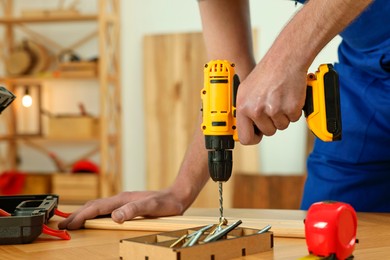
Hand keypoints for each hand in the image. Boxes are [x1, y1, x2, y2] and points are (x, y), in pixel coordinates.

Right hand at [58, 189, 185, 229]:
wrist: (177, 196)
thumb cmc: (166, 203)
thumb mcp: (152, 207)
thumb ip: (134, 210)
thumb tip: (115, 216)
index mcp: (123, 199)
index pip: (97, 208)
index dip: (81, 217)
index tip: (68, 225)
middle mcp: (121, 199)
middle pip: (93, 206)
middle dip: (76, 216)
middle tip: (62, 226)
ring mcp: (123, 201)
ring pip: (98, 207)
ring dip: (83, 214)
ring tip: (71, 222)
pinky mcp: (127, 205)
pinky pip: (105, 209)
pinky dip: (94, 214)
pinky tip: (93, 219)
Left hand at [236, 58, 306, 144]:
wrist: (285, 59)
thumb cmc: (267, 72)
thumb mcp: (246, 90)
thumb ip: (246, 109)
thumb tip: (246, 126)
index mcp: (243, 106)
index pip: (245, 137)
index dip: (254, 137)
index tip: (258, 133)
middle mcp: (256, 110)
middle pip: (267, 132)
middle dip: (272, 122)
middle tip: (273, 105)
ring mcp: (274, 110)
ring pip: (281, 126)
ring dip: (283, 115)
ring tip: (280, 98)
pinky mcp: (290, 108)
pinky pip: (293, 119)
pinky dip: (294, 110)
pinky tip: (288, 97)